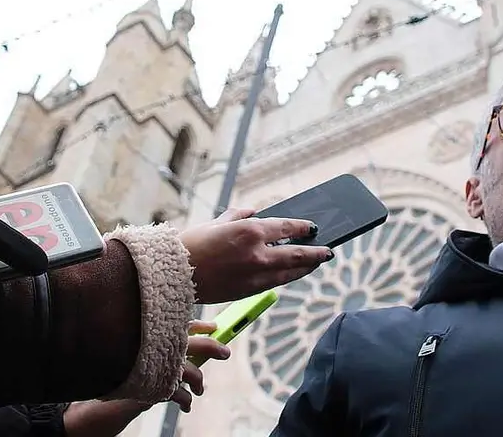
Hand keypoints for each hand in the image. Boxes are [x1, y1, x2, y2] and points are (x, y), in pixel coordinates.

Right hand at [63, 321, 229, 435]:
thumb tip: (183, 357)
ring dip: (197, 381)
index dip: (197, 325)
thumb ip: (155, 358)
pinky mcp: (148, 387)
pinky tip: (185, 404)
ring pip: (187, 369)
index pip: (175, 324)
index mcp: (144, 338)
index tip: (212, 327)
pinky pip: (176, 391)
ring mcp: (148, 366)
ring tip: (199, 390)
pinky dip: (184, 399)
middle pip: (188, 341)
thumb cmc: (110, 384)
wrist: (86, 411)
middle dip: (211, 346)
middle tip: (224, 352)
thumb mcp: (136, 367)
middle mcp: (147, 348)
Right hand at [180, 208, 332, 303]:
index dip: (303, 228)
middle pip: (297, 254)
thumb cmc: (191, 245)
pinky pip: (275, 283)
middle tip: (328, 251)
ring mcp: (255, 275)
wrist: (173, 276)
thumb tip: (253, 212)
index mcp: (249, 231)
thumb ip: (238, 216)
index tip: (313, 227)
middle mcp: (257, 253)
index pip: (286, 228)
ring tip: (315, 263)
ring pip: (289, 273)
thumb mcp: (216, 223)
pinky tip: (291, 274)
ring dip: (305, 268)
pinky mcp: (248, 291)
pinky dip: (286, 277)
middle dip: (316, 253)